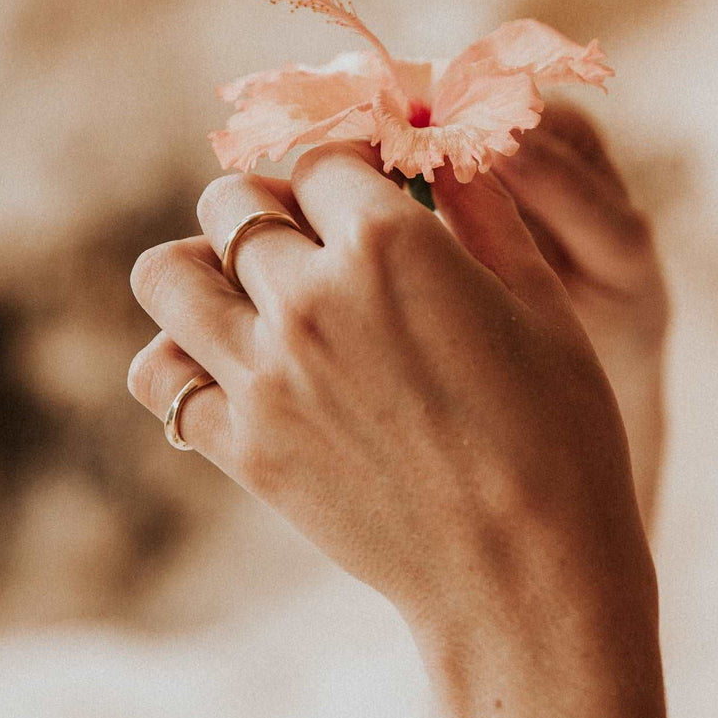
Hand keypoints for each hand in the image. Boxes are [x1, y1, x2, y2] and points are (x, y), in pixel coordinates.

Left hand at [128, 143, 672, 717]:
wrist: (528, 575)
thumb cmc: (558, 429)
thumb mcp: (540, 296)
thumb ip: (481, 205)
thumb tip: (447, 141)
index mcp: (390, 246)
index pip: (321, 156)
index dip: (344, 160)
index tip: (360, 180)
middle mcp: (310, 298)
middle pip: (232, 200)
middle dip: (270, 202)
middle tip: (310, 234)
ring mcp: (264, 376)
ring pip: (167, 274)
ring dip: (203, 265)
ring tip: (252, 289)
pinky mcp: (243, 447)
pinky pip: (159, 375)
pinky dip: (183, 357)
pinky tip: (236, 364)